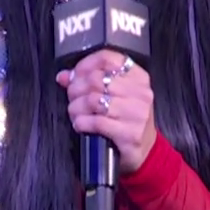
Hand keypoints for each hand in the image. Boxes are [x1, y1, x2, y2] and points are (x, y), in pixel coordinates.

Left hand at [59, 51, 155, 172]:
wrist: (145, 151)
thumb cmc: (128, 121)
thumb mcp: (115, 96)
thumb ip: (90, 82)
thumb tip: (64, 76)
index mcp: (138, 77)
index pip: (107, 59)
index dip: (84, 65)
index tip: (74, 76)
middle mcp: (140, 93)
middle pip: (96, 79)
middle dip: (76, 89)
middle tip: (72, 98)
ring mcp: (136, 113)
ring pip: (93, 100)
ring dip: (76, 107)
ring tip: (75, 113)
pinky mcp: (129, 133)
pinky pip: (96, 122)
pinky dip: (82, 122)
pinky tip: (81, 124)